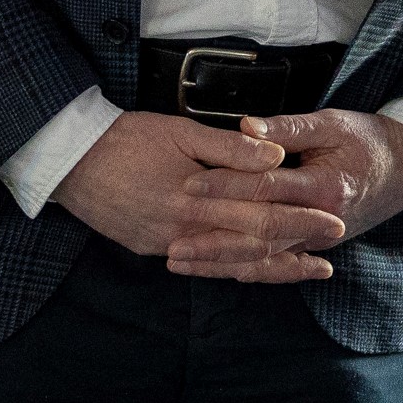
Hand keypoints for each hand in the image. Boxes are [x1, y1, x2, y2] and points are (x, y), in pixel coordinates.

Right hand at [51, 110, 344, 280]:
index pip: (260, 214)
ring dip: (271, 268)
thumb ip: (229, 149)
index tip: (333, 222)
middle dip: (296, 248)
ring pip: (229, 264)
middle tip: (333, 250)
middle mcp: (184, 230)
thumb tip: (275, 158)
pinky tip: (257, 269)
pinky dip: (234, 269)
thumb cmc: (127, 138)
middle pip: (251, 245)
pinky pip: (203, 265)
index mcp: (196, 198)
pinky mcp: (153, 247)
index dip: (300, 220)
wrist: (69, 162)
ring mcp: (167, 244)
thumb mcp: (180, 131)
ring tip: (307, 270)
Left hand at [166, 109, 402, 281]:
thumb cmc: (369, 139)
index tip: (191, 183)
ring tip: (180, 260)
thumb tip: (246, 127)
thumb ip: (287, 127)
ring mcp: (319, 239)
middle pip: (258, 233)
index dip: (227, 186)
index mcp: (326, 187)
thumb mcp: (332, 122)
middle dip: (213, 236)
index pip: (266, 189)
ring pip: (263, 257)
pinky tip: (214, 270)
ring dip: (220, 261)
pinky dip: (244, 268)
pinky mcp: (316, 245)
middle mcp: (322, 221)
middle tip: (173, 237)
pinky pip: (276, 262)